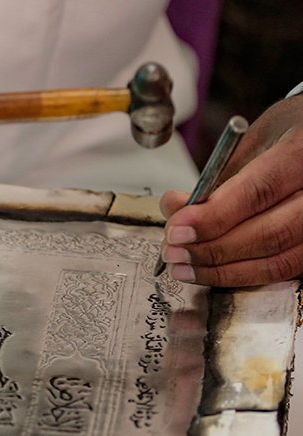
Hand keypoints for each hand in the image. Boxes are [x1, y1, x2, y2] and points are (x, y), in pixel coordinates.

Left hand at [159, 95, 302, 285]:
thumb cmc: (290, 134)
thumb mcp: (252, 139)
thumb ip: (215, 177)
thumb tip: (174, 209)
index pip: (257, 192)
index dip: (213, 217)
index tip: (176, 229)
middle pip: (269, 234)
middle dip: (211, 249)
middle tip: (172, 250)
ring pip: (277, 260)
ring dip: (222, 270)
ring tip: (182, 266)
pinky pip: (282, 270)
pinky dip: (242, 275)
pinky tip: (210, 272)